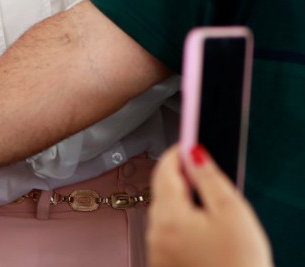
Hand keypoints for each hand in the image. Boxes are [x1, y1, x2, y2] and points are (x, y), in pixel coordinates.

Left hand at [147, 144, 271, 266]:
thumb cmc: (239, 265)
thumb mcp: (233, 214)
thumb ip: (210, 178)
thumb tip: (193, 152)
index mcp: (168, 214)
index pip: (164, 168)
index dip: (179, 152)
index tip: (190, 139)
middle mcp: (155, 232)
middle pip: (164, 191)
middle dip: (184, 181)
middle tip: (210, 180)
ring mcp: (157, 250)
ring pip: (167, 214)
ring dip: (185, 206)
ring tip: (216, 217)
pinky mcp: (164, 264)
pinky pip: (170, 235)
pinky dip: (184, 228)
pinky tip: (209, 239)